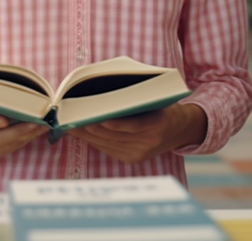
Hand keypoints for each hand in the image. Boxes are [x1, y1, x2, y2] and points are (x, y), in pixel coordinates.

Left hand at [68, 103, 206, 163]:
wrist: (182, 128)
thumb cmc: (164, 105)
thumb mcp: (156, 96)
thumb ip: (135, 96)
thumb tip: (103, 92)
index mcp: (157, 123)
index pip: (132, 124)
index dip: (112, 123)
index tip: (93, 117)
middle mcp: (149, 141)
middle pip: (114, 135)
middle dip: (91, 126)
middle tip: (72, 117)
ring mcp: (140, 153)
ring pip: (107, 143)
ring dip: (87, 134)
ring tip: (70, 124)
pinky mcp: (133, 159)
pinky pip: (108, 149)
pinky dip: (93, 140)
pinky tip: (81, 132)